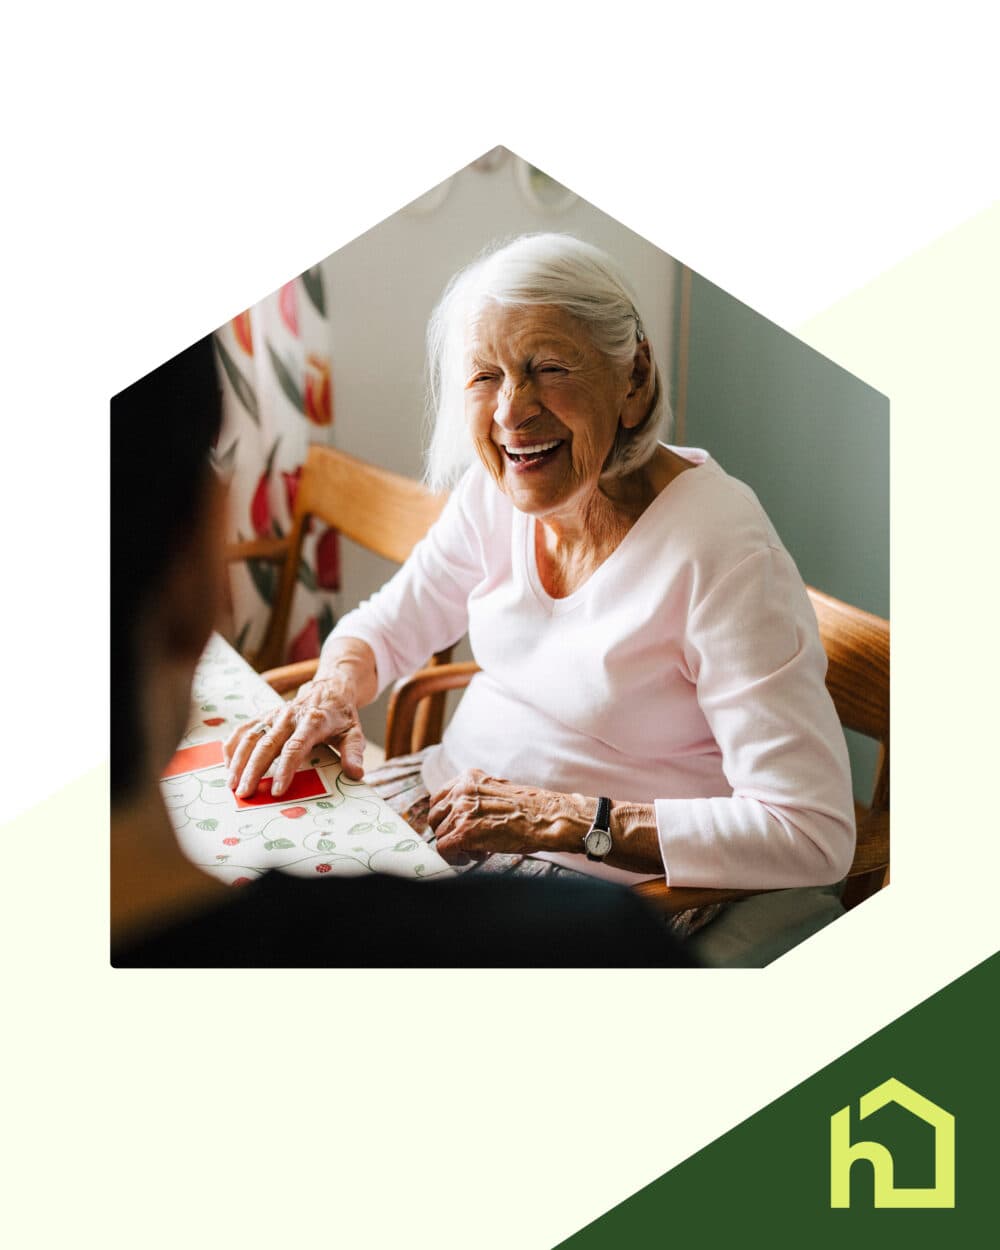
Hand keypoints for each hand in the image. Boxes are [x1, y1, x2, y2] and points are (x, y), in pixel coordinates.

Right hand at [223, 675, 366, 797]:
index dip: (285, 769)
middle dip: (253, 770)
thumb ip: (354, 753)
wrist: (329, 688)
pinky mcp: (265, 715)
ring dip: (238, 760)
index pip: (295, 748)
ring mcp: (275, 715)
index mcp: (313, 722)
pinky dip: (233, 745)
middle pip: (267, 744)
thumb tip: (355, 773)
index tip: (277, 790)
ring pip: (251, 736)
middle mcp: (290, 716)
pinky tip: (226, 764)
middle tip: (244, 793)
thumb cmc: (341, 717)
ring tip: (231, 784)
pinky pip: (244, 729)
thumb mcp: (354, 733)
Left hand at [426, 768, 589, 863]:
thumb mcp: (498, 791)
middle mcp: (461, 791)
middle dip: (447, 832)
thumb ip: (476, 798)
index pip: (439, 798)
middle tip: (467, 842)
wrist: (548, 817)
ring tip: (479, 849)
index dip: (445, 817)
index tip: (455, 827)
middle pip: (435, 817)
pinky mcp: (464, 832)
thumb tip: (460, 816)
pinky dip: (456, 858)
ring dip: (456, 846)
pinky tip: (477, 856)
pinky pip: (444, 849)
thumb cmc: (531, 809)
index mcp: (469, 778)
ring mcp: (461, 811)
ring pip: (439, 835)